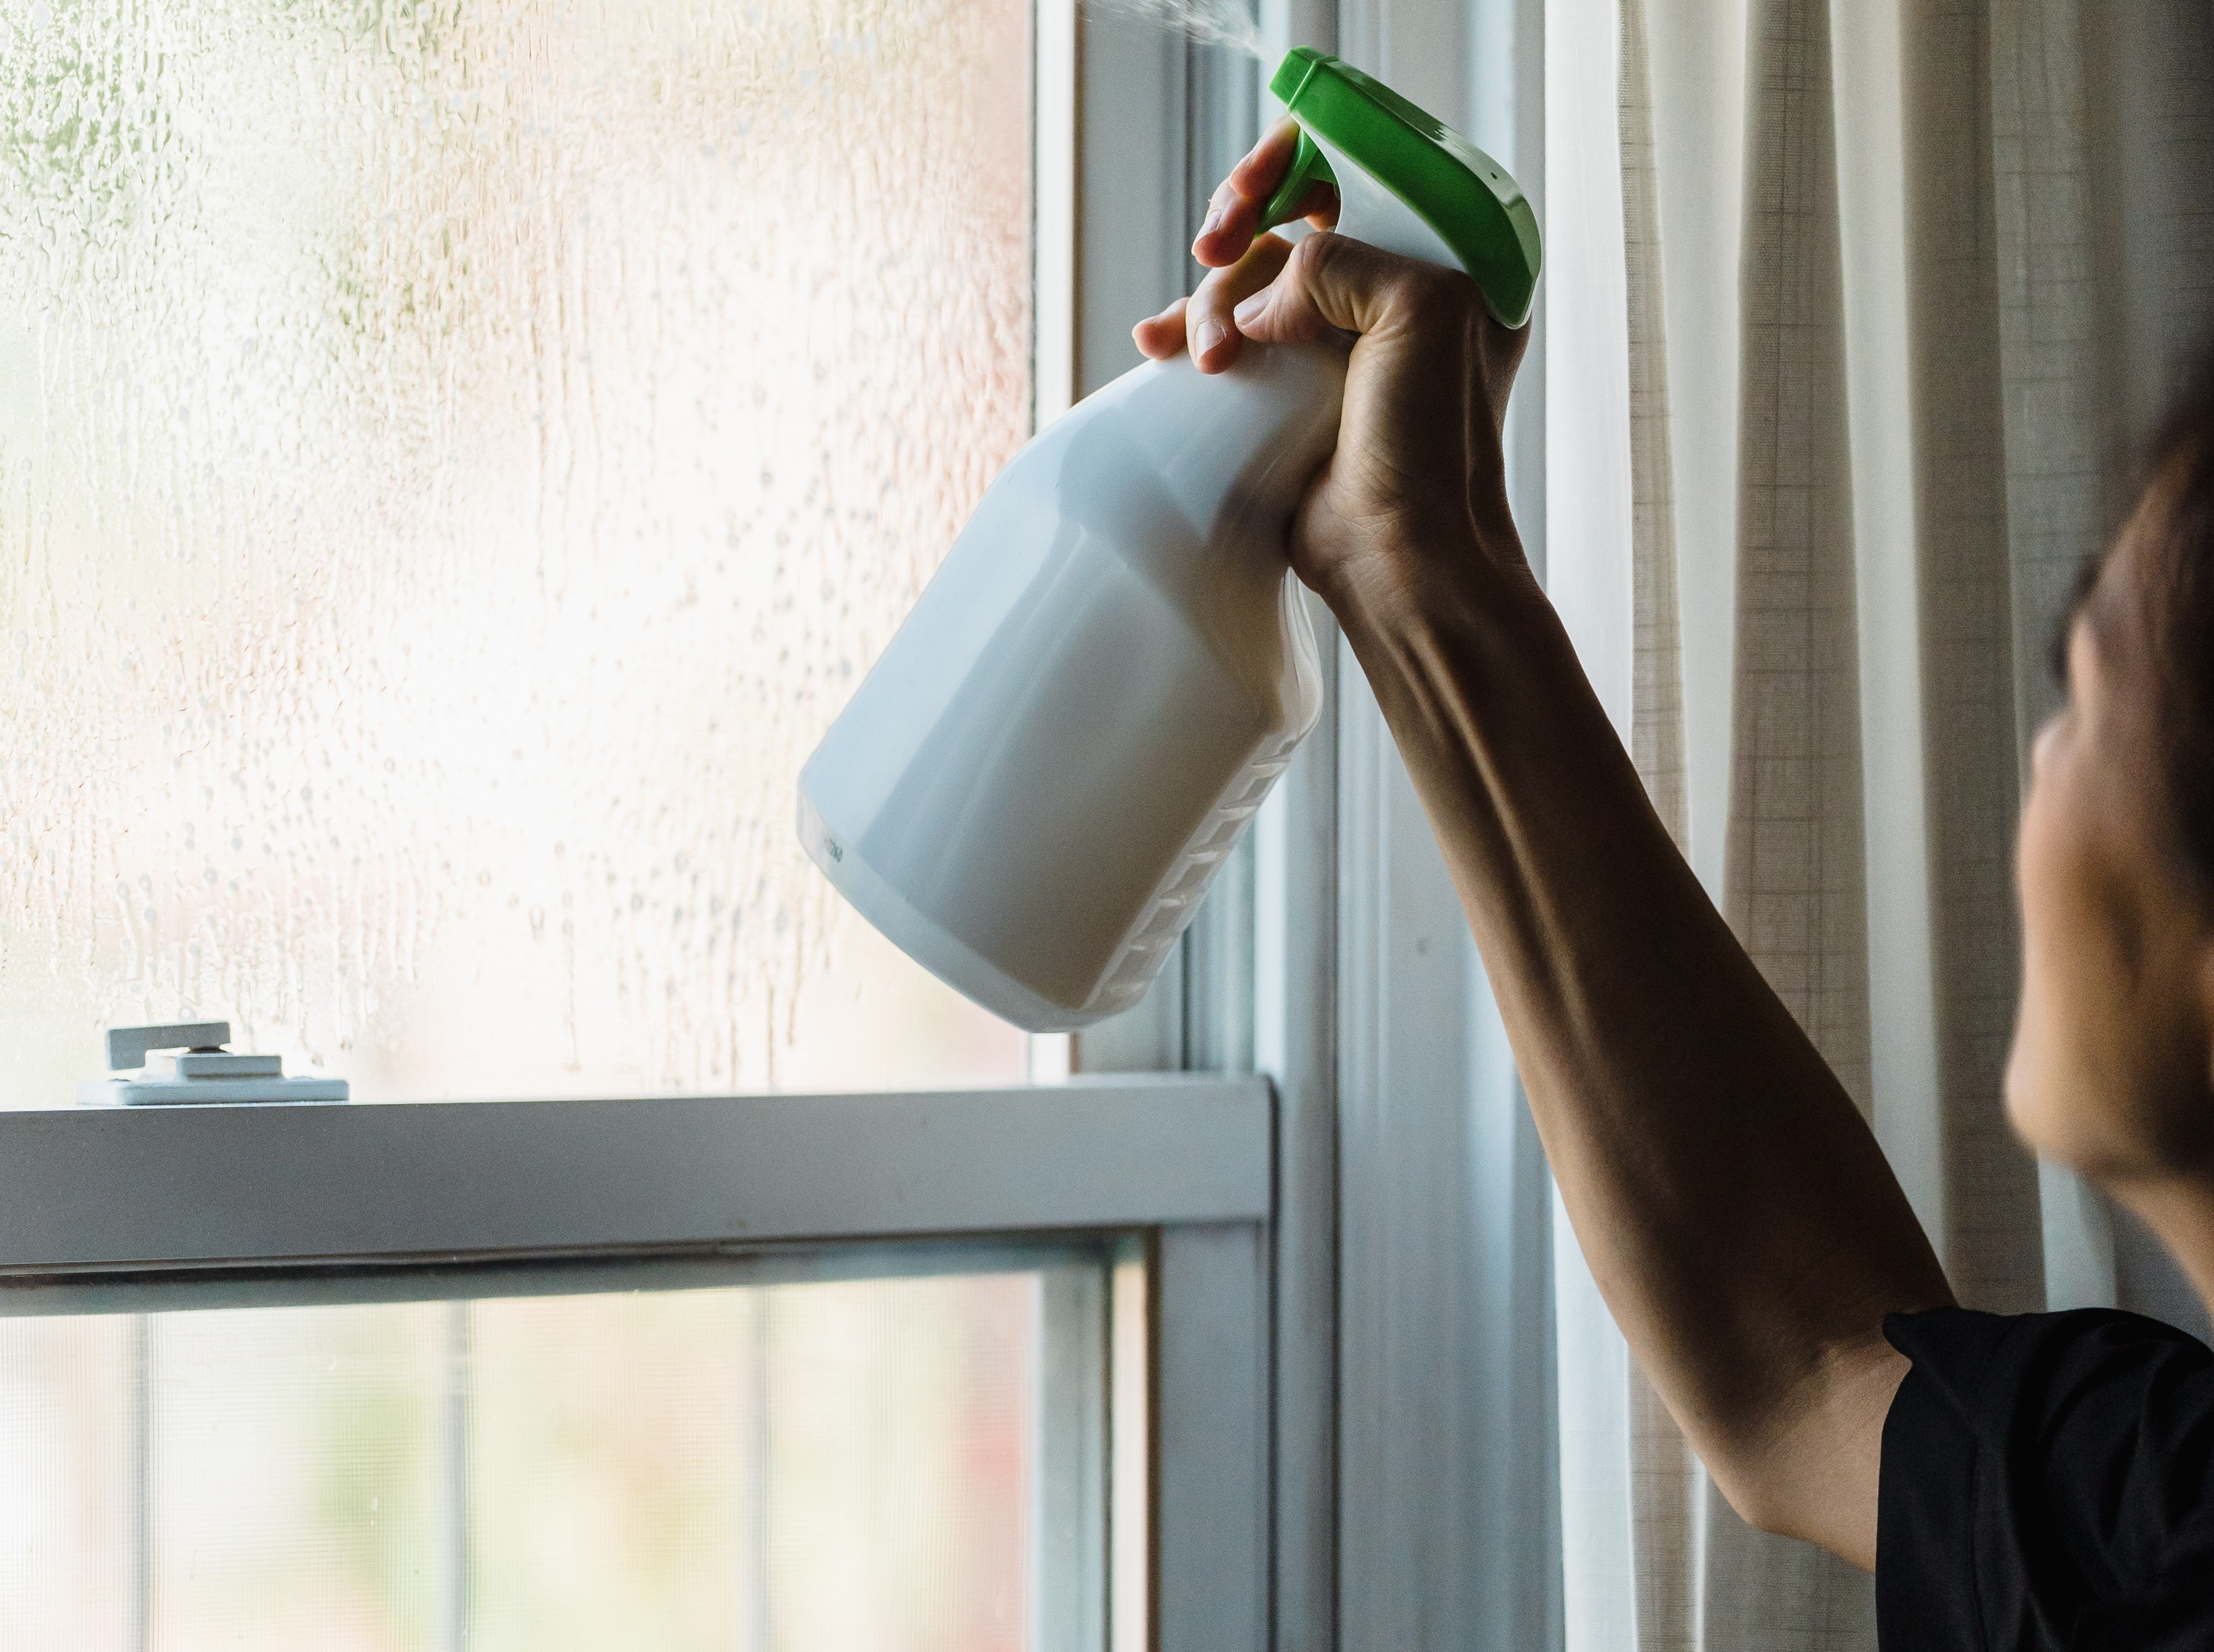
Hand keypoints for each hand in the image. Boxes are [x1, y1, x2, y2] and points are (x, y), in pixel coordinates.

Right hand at [1132, 120, 1533, 614]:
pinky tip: (1160, 345)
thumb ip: (1341, 259)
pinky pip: (1229, 335)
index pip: (1361, 170)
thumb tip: (1264, 295)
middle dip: (1240, 227)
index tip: (1249, 196)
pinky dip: (1190, 332)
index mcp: (1445, 261)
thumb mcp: (1419, 310)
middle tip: (1211, 250)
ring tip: (1206, 355)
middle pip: (1292, 217)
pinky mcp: (1289, 389)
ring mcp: (1336, 342)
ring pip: (1250, 279)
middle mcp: (1391, 293)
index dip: (1295, 167)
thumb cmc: (1433, 445)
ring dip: (1211, 301)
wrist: (1398, 553)